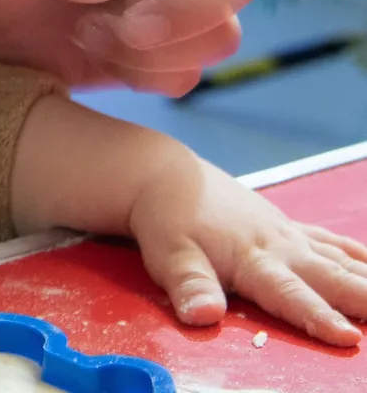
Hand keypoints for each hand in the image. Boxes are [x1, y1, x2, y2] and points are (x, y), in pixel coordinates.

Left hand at [130, 160, 366, 345]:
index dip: (317, 316)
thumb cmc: (167, 219)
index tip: (347, 337)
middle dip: (364, 300)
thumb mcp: (169, 255)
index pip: (290, 294)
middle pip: (330, 277)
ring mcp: (287, 235)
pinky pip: (330, 242)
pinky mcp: (286, 226)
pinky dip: (356, 255)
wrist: (166, 175)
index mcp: (252, 259)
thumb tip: (203, 315)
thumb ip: (190, 286)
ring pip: (339, 260)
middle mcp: (280, 247)